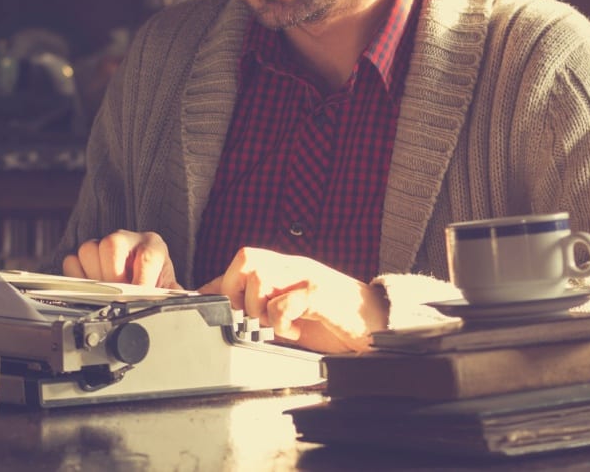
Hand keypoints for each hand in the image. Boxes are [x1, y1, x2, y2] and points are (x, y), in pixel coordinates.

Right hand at [63, 229, 178, 288]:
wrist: (143, 287)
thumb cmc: (157, 287)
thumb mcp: (171, 292)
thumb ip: (178, 297)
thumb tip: (193, 303)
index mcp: (153, 245)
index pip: (146, 255)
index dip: (142, 279)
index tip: (140, 295)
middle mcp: (128, 240)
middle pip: (112, 244)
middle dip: (114, 275)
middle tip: (119, 295)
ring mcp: (104, 245)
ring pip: (89, 250)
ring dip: (95, 276)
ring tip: (108, 291)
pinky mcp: (86, 255)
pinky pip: (72, 261)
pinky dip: (78, 278)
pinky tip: (93, 288)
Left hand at [198, 247, 386, 353]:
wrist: (379, 324)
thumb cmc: (335, 321)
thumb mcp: (292, 315)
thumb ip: (263, 309)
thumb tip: (225, 313)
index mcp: (285, 270)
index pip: (241, 263)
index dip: (219, 284)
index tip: (210, 306)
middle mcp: (294, 267)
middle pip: (245, 258)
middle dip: (236, 291)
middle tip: (250, 317)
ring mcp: (308, 277)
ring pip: (260, 275)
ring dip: (258, 308)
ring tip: (275, 326)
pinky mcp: (321, 293)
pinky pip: (285, 301)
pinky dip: (282, 323)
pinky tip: (296, 332)